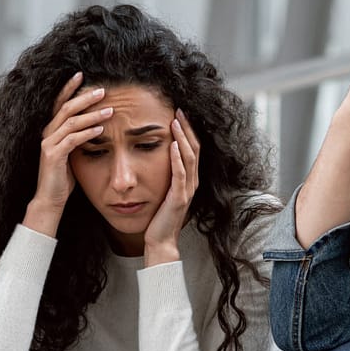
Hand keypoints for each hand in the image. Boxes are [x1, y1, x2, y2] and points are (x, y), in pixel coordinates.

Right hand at [25, 72, 110, 234]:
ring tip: (110, 110)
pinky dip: (87, 133)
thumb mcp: (72, 153)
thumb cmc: (63, 178)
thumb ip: (77, 138)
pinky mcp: (53, 155)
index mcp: (51, 130)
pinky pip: (72, 140)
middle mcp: (47, 133)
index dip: (69, 88)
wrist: (50, 200)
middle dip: (85, 97)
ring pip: (71, 122)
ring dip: (92, 114)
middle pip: (66, 108)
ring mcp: (48, 143)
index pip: (60, 103)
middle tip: (103, 89)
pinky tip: (100, 130)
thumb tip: (95, 126)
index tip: (83, 74)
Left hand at [142, 109, 198, 264]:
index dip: (187, 130)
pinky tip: (174, 145)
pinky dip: (178, 159)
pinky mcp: (179, 198)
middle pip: (195, 148)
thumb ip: (163, 175)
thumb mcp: (161, 190)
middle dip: (187, 128)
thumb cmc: (158, 217)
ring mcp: (187, 190)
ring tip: (175, 121)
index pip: (192, 149)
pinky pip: (180, 174)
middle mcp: (192, 183)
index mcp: (188, 180)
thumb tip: (154, 155)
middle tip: (179, 109)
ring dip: (183, 138)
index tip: (179, 113)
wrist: (159, 240)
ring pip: (190, 158)